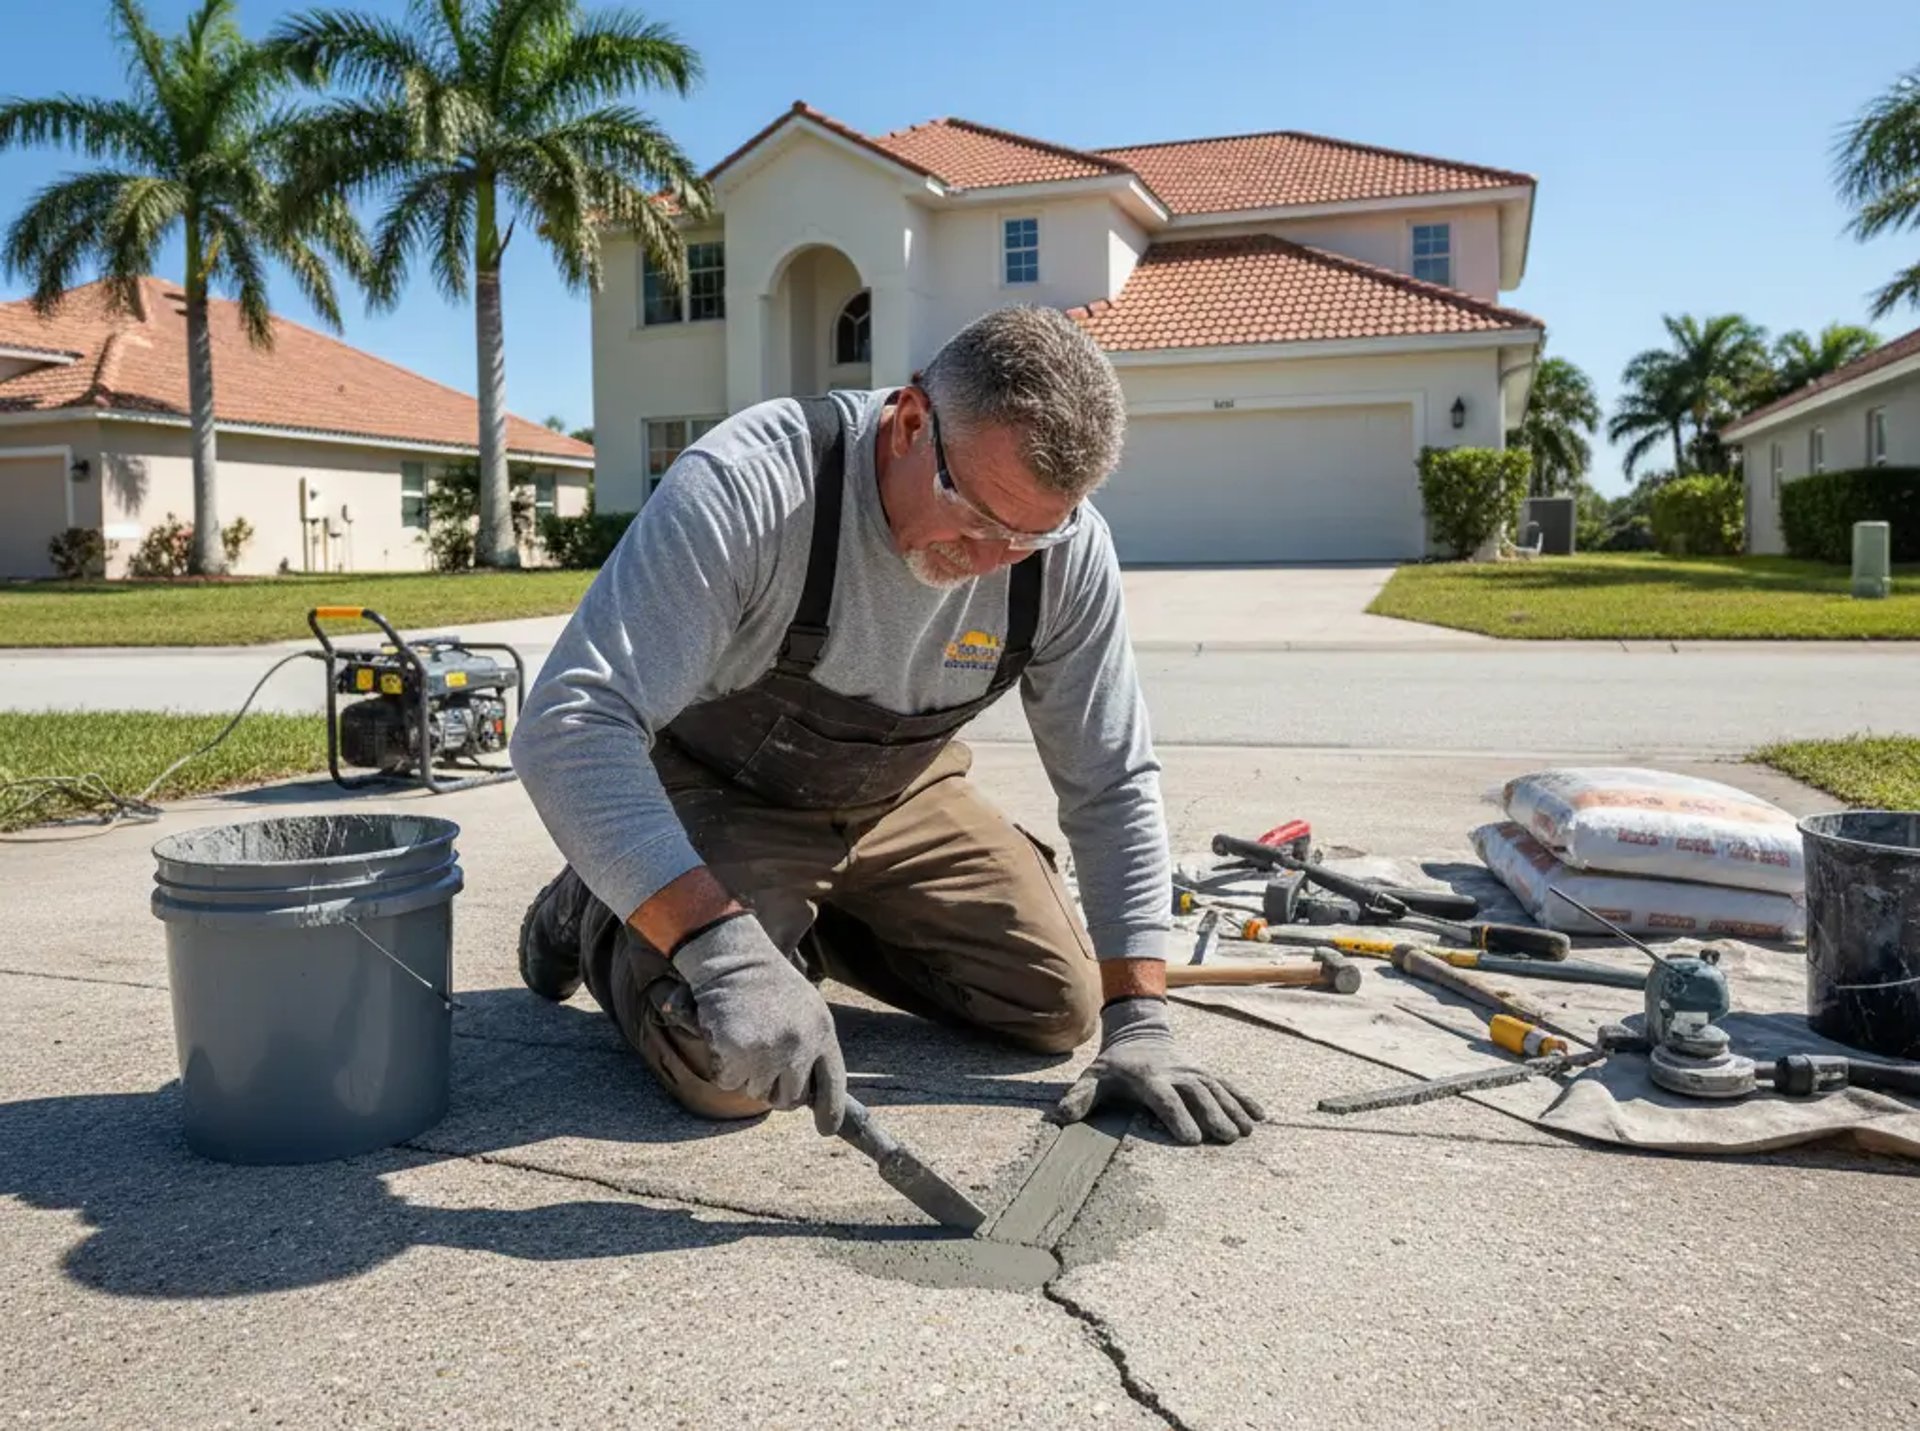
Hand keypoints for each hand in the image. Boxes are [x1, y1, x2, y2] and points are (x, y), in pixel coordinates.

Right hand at [671, 913, 847, 1134]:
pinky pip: (728, 1081)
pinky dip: (722, 1066)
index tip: (826, 1129)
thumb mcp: (803, 1009)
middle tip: (759, 1055)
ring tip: (744, 1035)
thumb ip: (809, 1046)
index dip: (831, 1110)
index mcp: (822, 1032)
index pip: (833, 1082)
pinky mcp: (739, 1053)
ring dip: (744, 1072)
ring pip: (755, 1091)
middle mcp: (801, 1046)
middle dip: (772, 1085)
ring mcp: (770, 1051)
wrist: (734, 958)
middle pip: (789, 1098)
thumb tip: (806, 1093)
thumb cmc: (765, 983)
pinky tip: (726, 1035)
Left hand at [1052, 997, 1265, 1144]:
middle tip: (1228, 1138)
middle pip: (1196, 1094)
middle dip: (1213, 1115)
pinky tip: (1261, 1115)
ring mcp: (1193, 1070)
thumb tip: (1058, 1119)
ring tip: (1247, 1131)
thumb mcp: (1092, 1079)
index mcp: (1147, 1077)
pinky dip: (1245, 1098)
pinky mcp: (1205, 1071)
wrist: (1138, 1033)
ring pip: (1216, 1089)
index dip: (1176, 1117)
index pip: (1163, 1098)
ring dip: (1233, 1109)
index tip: (1190, 1138)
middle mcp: (1174, 1072)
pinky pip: (1228, 1084)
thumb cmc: (1112, 1067)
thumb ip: (1078, 1099)